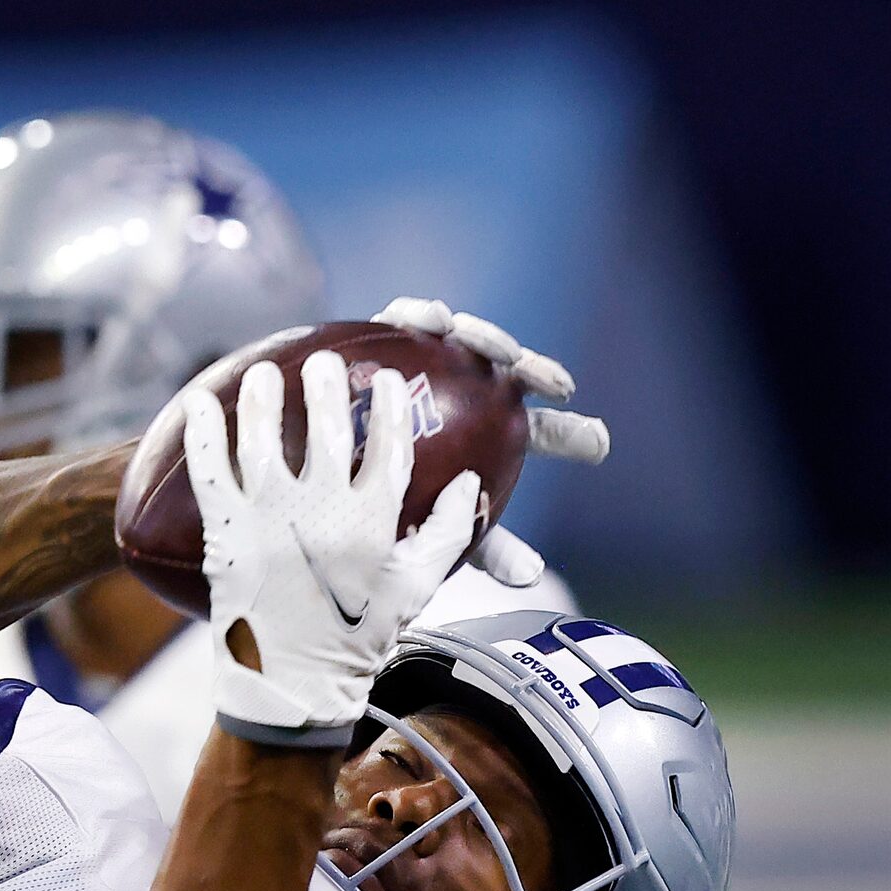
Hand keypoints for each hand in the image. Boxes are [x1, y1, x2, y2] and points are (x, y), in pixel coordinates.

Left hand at [184, 354, 477, 744]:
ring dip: (263, 397)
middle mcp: (321, 515)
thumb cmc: (357, 635)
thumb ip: (448, 533)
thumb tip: (472, 484)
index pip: (389, 448)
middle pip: (325, 430)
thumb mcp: (415, 588)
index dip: (390, 408)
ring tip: (265, 371)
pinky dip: (204, 432)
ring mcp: (268, 521)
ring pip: (264, 440)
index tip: (388, 379)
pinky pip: (209, 469)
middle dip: (326, 387)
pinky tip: (199, 401)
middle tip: (323, 363)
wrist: (291, 684)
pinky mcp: (224, 532)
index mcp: (372, 524)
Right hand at [372, 297, 606, 585]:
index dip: (573, 434)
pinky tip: (433, 320)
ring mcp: (428, 361)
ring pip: (468, 341)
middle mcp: (465, 393)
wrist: (293, 465)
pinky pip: (406, 318)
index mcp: (489, 437)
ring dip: (488, 339)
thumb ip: (476, 542)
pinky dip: (421, 315)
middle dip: (538, 373)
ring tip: (500, 352)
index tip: (596, 446)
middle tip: (554, 387)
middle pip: (513, 376)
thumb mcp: (425, 531)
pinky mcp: (385, 337)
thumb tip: (532, 576)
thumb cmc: (364, 501)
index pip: (539, 434)